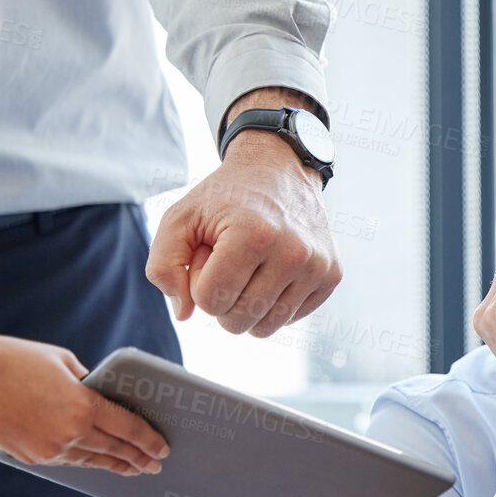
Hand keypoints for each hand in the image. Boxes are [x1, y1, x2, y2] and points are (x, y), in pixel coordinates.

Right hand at [0, 332, 169, 474]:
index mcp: (83, 405)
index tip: (164, 448)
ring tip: (132, 469)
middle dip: (138, 459)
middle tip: (155, 466)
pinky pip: (65, 461)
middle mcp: (70, 432)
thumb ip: (87, 383)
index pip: (129, 428)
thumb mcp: (60, 361)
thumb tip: (104, 400)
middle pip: (115, 450)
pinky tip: (95, 462)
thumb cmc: (11, 358)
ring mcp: (48, 449)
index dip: (150, 440)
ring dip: (114, 465)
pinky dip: (84, 461)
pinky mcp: (29, 456)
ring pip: (91, 460)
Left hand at [146, 93, 340, 336]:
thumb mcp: (181, 217)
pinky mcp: (332, 276)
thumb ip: (163, 266)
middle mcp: (293, 253)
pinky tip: (271, 274)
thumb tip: (184, 314)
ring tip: (250, 270)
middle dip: (222, 299)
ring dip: (246, 306)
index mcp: (254, 234)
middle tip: (228, 263)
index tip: (209, 255)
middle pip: (237, 320)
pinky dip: (272, 304)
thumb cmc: (226, 197)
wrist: (280, 169)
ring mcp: (317, 267)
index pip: (209, 301)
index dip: (198, 283)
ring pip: (265, 327)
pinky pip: (289, 319)